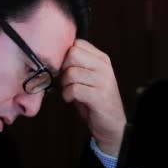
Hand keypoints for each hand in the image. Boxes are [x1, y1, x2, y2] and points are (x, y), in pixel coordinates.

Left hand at [60, 39, 125, 155]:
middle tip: (66, 80)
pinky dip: (67, 95)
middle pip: (72, 54)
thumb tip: (55, 56)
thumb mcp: (89, 77)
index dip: (66, 55)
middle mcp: (104, 67)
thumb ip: (78, 64)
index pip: (77, 43)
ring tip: (70, 92)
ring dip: (64, 84)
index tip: (66, 68)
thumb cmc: (95, 100)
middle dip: (64, 68)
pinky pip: (73, 89)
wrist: (112, 124)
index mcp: (102, 59)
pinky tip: (71, 99)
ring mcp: (103, 81)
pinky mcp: (99, 96)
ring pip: (71, 72)